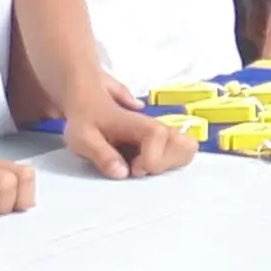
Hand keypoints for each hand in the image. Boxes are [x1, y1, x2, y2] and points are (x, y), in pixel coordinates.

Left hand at [59, 91, 196, 178]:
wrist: (88, 98)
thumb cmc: (85, 117)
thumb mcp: (83, 137)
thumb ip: (102, 154)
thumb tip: (123, 173)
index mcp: (139, 124)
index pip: (161, 138)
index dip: (151, 159)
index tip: (133, 169)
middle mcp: (157, 127)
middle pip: (186, 145)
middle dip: (166, 164)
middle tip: (140, 168)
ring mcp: (162, 133)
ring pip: (187, 148)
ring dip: (170, 164)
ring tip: (145, 167)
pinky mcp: (163, 140)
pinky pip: (181, 151)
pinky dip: (170, 162)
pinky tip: (147, 164)